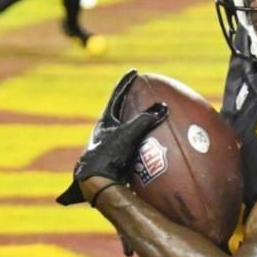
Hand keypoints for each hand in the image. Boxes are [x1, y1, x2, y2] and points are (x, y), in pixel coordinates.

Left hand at [57, 69, 167, 203]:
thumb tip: (163, 107)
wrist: (93, 183)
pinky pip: (131, 152)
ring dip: (133, 128)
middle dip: (127, 104)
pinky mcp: (112, 164)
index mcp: (105, 122)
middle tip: (138, 95)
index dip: (126, 84)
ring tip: (147, 126)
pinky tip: (149, 158)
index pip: (117, 97)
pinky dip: (141, 151)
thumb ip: (144, 120)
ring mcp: (107, 148)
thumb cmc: (107, 157)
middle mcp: (104, 133)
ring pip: (122, 133)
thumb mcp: (127, 135)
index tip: (134, 72)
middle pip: (117, 113)